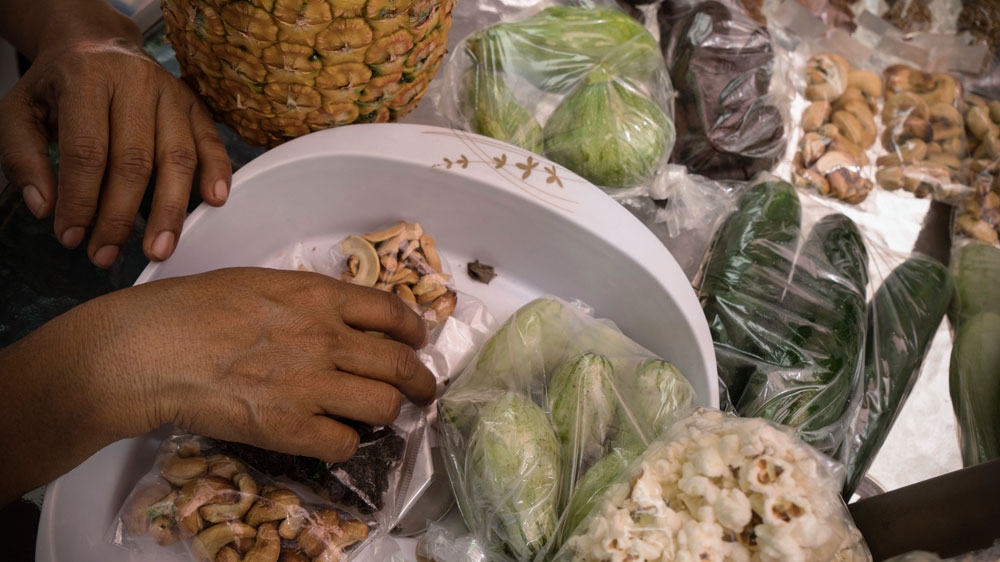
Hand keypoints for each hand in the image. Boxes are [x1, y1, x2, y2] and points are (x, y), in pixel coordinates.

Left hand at [0, 32, 231, 267]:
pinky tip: (214, 201)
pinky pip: (211, 141)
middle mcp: (135, 82)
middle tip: (107, 255)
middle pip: (135, 160)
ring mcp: (171, 93)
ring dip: (169, 209)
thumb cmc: (58, 86)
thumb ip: (22, 158)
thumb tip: (47, 208)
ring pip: (176, 157)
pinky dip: (216, 171)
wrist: (97, 44)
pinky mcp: (195, 105)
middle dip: (120, 216)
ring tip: (160, 248)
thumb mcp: (19, 112)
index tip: (71, 237)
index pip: (87, 150)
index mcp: (86, 78)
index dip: (80, 200)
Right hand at [0, 268, 436, 503]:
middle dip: (421, 381)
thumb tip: (334, 314)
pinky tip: (334, 438)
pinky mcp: (291, 428)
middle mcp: (327, 339)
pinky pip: (346, 443)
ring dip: (386, 413)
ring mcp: (312, 385)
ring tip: (378, 417)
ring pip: (384, 406)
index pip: (393, 312)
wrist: (152, 349)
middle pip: (402, 364)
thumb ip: (305, 299)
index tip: (418, 341)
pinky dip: (346, 444)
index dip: (414, 331)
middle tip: (422, 391)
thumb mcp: (259, 283)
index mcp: (319, 297)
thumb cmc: (192, 308)